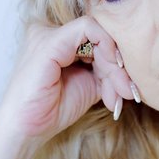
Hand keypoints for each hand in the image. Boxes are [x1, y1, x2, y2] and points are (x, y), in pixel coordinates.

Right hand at [0, 16, 136, 158]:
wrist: (27, 129)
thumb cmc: (53, 108)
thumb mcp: (91, 83)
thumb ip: (108, 68)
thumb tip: (132, 66)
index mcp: (58, 39)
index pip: (97, 34)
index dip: (116, 56)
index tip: (126, 84)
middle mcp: (51, 30)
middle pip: (99, 33)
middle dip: (118, 63)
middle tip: (126, 89)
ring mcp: (48, 33)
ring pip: (99, 31)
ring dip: (115, 63)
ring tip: (119, 91)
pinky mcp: (50, 41)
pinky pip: (89, 28)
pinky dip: (107, 49)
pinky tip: (112, 73)